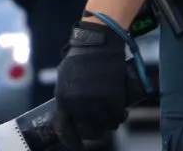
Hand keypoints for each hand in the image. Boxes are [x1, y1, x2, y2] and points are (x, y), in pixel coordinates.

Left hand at [51, 20, 134, 148]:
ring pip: (103, 127)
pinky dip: (118, 119)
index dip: (71, 141)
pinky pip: (116, 117)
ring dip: (107, 128)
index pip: (64, 130)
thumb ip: (65, 97)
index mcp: (63, 99)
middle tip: (96, 131)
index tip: (76, 144)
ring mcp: (97, 102)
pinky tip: (119, 116)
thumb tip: (68, 114)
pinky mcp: (113, 97)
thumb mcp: (64, 78)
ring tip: (109, 123)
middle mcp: (79, 104)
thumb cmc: (81, 57)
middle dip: (91, 135)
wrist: (100, 42)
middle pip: (86, 132)